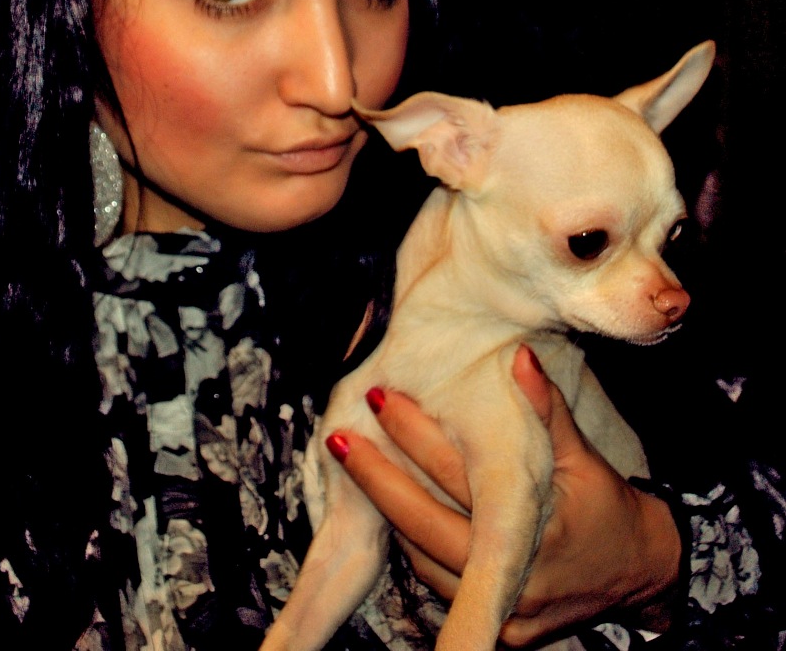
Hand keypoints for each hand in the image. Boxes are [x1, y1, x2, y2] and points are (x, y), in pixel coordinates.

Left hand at [325, 345, 681, 644]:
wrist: (639, 575)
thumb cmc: (606, 506)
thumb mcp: (583, 456)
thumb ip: (547, 409)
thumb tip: (520, 356)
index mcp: (540, 529)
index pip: (459, 475)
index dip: (414, 435)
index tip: (380, 401)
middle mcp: (520, 579)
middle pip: (425, 523)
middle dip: (376, 479)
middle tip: (339, 440)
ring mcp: (508, 613)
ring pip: (424, 558)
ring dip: (388, 513)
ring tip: (356, 466)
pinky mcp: (502, 632)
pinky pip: (438, 583)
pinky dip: (413, 544)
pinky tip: (391, 508)